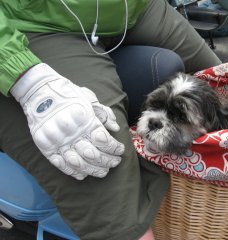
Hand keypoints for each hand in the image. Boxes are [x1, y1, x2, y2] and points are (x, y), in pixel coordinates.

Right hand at [11, 63, 124, 179]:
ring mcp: (57, 142)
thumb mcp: (90, 99)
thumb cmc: (69, 95)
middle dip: (108, 161)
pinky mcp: (46, 148)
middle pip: (93, 155)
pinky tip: (84, 175)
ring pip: (79, 164)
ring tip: (104, 171)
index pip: (103, 141)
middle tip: (116, 162)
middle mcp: (71, 133)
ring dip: (94, 170)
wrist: (39, 92)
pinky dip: (74, 172)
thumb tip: (116, 128)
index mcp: (84, 120)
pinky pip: (62, 165)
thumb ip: (104, 114)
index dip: (115, 148)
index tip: (120, 150)